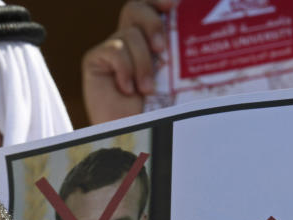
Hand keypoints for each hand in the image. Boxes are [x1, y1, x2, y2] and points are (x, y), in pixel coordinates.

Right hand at [82, 0, 175, 124]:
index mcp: (149, 39)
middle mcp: (129, 41)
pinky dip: (125, 70)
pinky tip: (127, 89)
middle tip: (162, 49)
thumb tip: (196, 32)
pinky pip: (114, 51)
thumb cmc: (156, 112)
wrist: (132, 134)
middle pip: (135, 8)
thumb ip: (176, 55)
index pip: (150, 6)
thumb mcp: (172, 79)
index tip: (174, 4)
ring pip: (129, 35)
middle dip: (152, 23)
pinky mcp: (96, 60)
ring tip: (146, 89)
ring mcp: (111, 50)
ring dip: (142, 63)